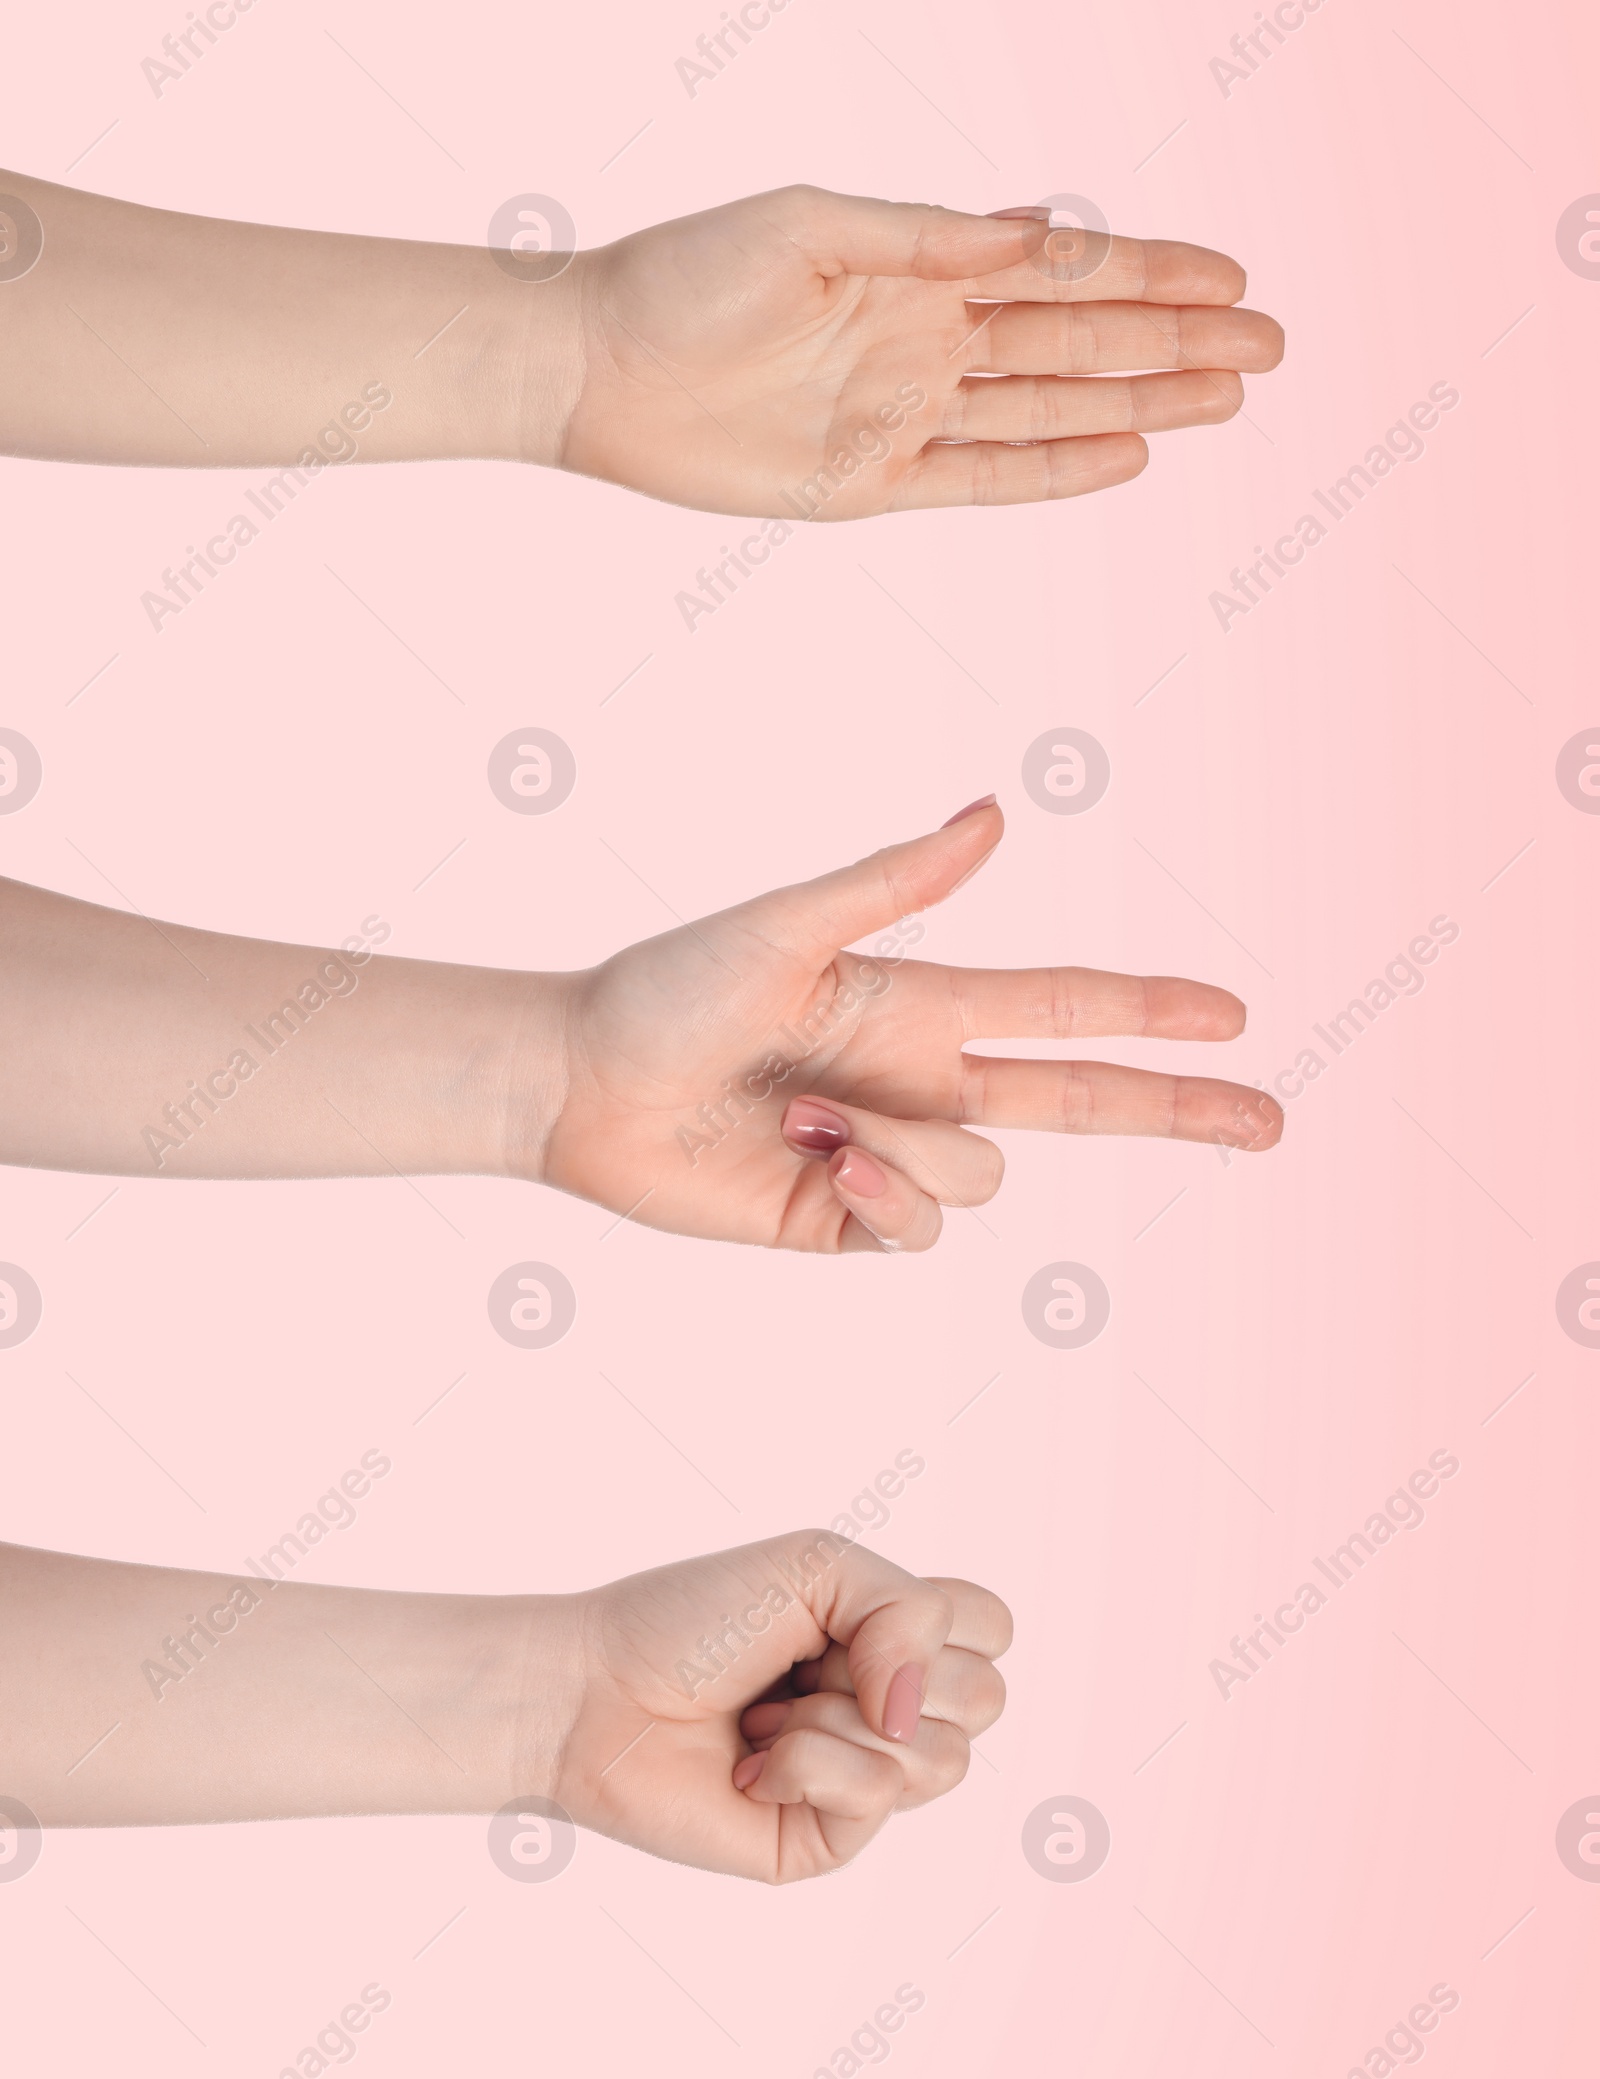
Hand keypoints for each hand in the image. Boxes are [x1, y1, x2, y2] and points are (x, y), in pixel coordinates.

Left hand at [529, 798, 1283, 1249]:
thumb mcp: (785, 925)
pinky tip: (818, 1162)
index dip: (1151, 1011)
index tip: (1234, 1014)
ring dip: (908, 1146)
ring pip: (984, 1180)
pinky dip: (888, 1196)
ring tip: (806, 1110)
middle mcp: (924, 1084)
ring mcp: (892, 1159)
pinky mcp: (849, 1224)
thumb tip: (1001, 812)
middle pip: (1082, 1103)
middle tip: (1270, 1121)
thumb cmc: (670, 989)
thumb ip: (896, 881)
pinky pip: (923, 1231)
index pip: (1066, 1008)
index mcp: (922, 1006)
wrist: (582, 1087)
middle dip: (1177, 1110)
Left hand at [553, 1531, 1008, 1883]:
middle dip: (891, 1665)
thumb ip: (908, 1609)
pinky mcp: (827, 1840)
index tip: (855, 1611)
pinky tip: (752, 1762)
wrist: (597, 1691)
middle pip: (986, 1699)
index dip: (943, 1619)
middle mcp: (890, 1709)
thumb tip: (913, 1708)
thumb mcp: (818, 1566)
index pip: (993, 1630)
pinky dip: (807, 1763)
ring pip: (943, 1759)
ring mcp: (865, 1780)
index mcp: (894, 1635)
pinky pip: (875, 1800)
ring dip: (839, 1718)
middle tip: (806, 1663)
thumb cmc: (693, 1618)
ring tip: (771, 1713)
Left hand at [554, 184, 1282, 516]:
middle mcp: (929, 338)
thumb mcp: (805, 227)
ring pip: (1052, 407)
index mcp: (921, 265)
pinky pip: (984, 479)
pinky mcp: (872, 484)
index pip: (1066, 268)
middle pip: (1082, 340)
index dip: (1155, 270)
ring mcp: (908, 413)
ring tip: (1225, 398)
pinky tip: (1126, 456)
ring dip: (1141, 400)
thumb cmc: (684, 276)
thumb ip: (923, 236)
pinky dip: (1055, 471)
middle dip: (1178, 339)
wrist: (598, 368)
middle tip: (1270, 346)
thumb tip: (1033, 231)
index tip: (1236, 278)